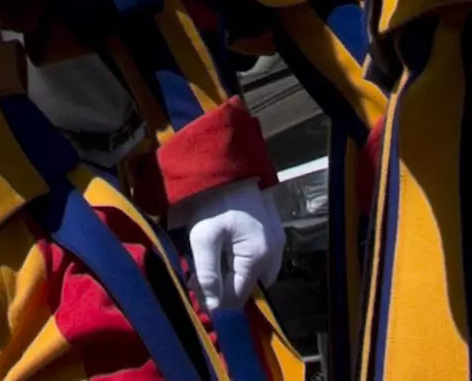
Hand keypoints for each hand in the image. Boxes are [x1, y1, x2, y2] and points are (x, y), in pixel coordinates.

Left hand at [176, 185, 276, 313]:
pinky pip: (259, 260)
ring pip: (253, 275)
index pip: (237, 298)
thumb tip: (212, 307)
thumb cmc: (213, 201)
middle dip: (222, 285)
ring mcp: (278, 243)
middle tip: (198, 270)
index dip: (213, 297)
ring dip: (231, 274)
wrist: (227, 165)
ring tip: (211, 257)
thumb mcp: (203, 237)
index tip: (193, 283)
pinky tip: (226, 248)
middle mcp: (275, 254)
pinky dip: (242, 261)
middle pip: (246, 287)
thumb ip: (207, 275)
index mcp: (258, 257)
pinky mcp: (275, 233)